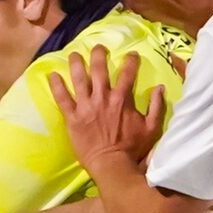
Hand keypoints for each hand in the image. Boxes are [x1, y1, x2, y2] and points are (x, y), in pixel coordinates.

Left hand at [52, 47, 163, 172]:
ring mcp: (86, 106)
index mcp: (122, 99)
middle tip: (97, 48)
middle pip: (99, 69)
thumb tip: (161, 88)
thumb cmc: (133, 148)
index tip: (131, 54)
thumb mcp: (152, 128)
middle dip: (99, 55)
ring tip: (74, 55)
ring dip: (76, 64)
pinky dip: (56, 86)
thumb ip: (157, 107)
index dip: (130, 61)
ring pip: (79, 79)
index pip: (127, 73)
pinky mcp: (72, 117)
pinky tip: (52, 76)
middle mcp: (103, 98)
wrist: (112, 165)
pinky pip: (62, 98)